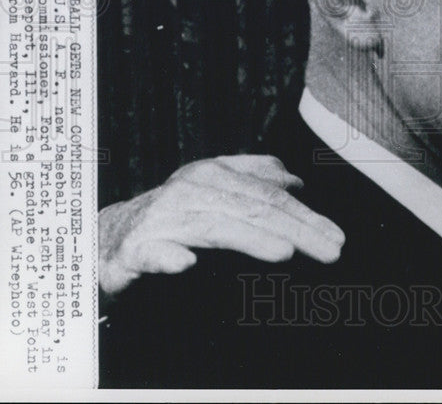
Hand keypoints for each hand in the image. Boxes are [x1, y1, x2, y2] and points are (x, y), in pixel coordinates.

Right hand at [98, 155, 344, 296]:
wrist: (104, 237)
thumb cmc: (169, 216)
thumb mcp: (214, 192)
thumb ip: (252, 180)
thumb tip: (294, 181)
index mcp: (213, 176)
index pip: (269, 196)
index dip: (306, 215)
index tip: (337, 238)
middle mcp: (191, 191)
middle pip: (252, 210)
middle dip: (296, 230)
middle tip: (330, 251)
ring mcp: (161, 219)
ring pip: (213, 228)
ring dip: (248, 239)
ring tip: (283, 252)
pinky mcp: (131, 249)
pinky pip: (150, 253)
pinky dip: (167, 258)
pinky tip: (186, 264)